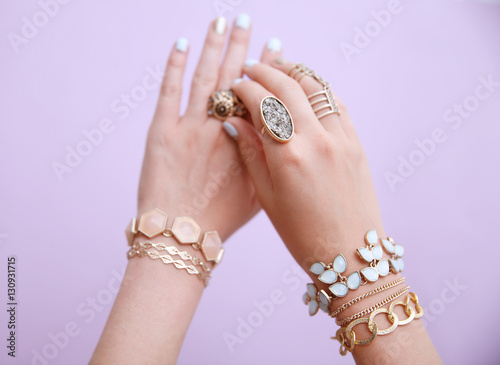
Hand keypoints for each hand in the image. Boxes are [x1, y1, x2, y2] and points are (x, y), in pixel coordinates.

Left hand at [137, 17, 268, 239]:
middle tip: (247, 21)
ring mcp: (190, 128)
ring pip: (204, 77)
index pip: (260, 95)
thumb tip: (272, 134)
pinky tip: (182, 44)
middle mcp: (220, 128)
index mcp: (246, 142)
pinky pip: (169, 91)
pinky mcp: (161, 132)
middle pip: (234, 78)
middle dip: (242, 47)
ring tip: (222, 21)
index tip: (275, 47)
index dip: (268, 70)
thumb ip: (266, 160)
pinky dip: (174, 66)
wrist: (181, 235)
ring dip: (213, 47)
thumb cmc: (220, 220)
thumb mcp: (257, 195)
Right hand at [228, 58, 384, 271]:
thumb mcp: (267, 197)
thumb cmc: (303, 235)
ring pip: (317, 87)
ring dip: (294, 71)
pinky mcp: (356, 143)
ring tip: (278, 68)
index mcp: (288, 156)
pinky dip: (318, 89)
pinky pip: (337, 103)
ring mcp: (341, 139)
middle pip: (288, 86)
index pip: (262, 104)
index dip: (244, 89)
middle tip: (250, 67)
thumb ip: (250, 153)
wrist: (351, 254)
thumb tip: (234, 122)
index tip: (233, 86)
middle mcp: (317, 140)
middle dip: (266, 70)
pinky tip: (305, 90)